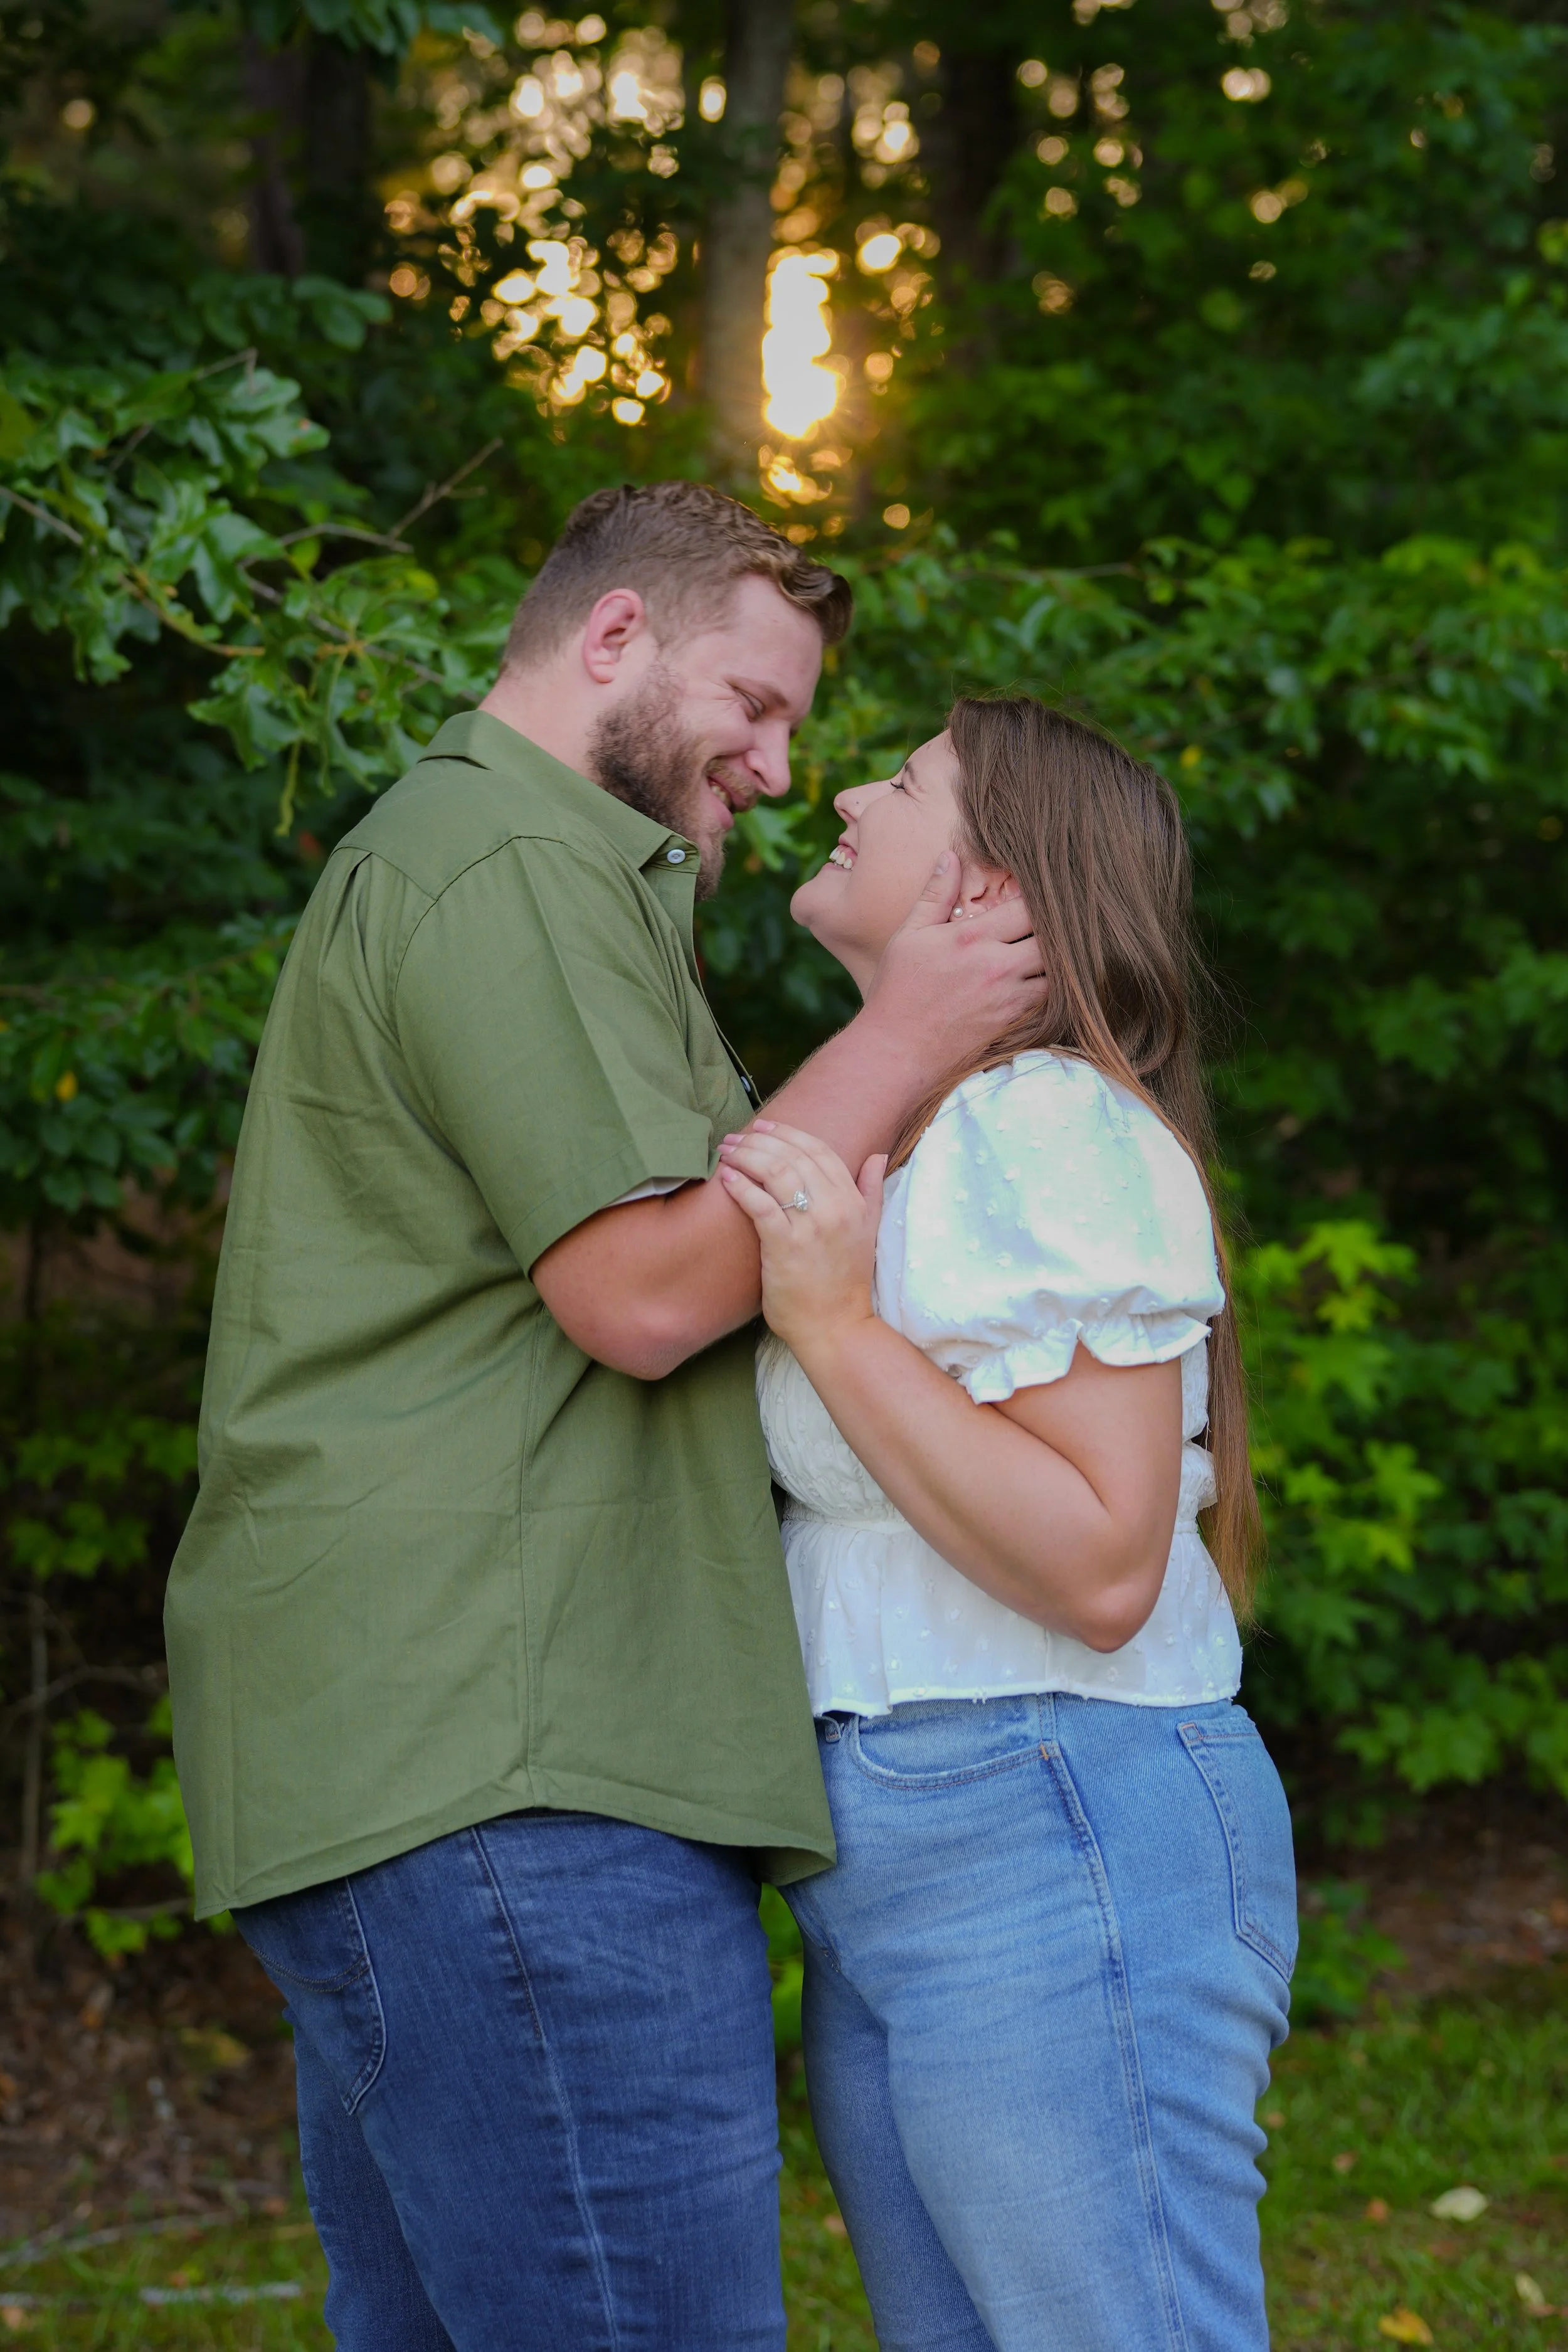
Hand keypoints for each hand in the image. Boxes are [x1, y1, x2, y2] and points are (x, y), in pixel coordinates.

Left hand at [716, 1122, 885, 1355]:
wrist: (836, 1326)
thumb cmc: (845, 1282)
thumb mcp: (867, 1232)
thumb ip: (870, 1191)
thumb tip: (877, 1156)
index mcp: (853, 1202)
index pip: (820, 1151)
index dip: (789, 1134)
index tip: (764, 1127)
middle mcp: (835, 1208)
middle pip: (793, 1156)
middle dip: (760, 1140)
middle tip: (736, 1137)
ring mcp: (810, 1227)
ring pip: (775, 1173)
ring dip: (746, 1156)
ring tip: (726, 1151)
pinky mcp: (785, 1246)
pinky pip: (760, 1205)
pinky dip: (741, 1186)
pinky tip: (727, 1177)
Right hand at [861, 853, 1045, 1075]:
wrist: (898, 1050)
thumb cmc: (898, 991)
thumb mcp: (909, 935)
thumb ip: (935, 895)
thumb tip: (951, 856)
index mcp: (972, 937)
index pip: (1027, 906)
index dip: (1040, 896)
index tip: (1042, 891)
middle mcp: (997, 965)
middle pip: (1051, 936)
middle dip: (1056, 926)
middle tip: (1059, 918)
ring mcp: (1010, 996)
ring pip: (1058, 968)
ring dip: (1060, 957)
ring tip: (1056, 947)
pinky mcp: (1015, 1021)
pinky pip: (1051, 998)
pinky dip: (1055, 986)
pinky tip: (1048, 977)